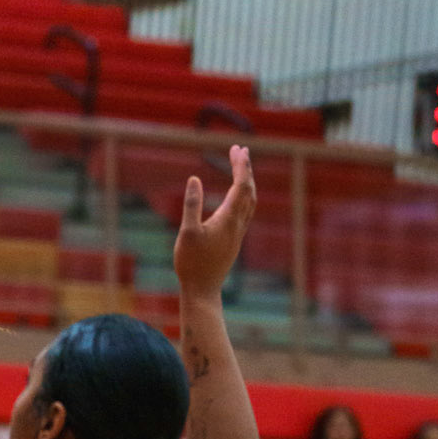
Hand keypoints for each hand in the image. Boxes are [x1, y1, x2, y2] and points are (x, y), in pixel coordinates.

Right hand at [173, 142, 255, 298]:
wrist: (203, 290)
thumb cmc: (192, 263)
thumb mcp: (187, 232)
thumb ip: (192, 205)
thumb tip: (194, 179)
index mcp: (228, 218)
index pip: (240, 185)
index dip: (240, 165)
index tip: (237, 149)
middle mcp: (238, 223)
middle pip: (249, 190)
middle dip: (246, 169)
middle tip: (241, 151)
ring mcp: (238, 232)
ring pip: (251, 201)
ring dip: (248, 182)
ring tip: (243, 169)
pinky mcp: (234, 240)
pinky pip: (247, 211)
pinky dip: (246, 196)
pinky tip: (239, 197)